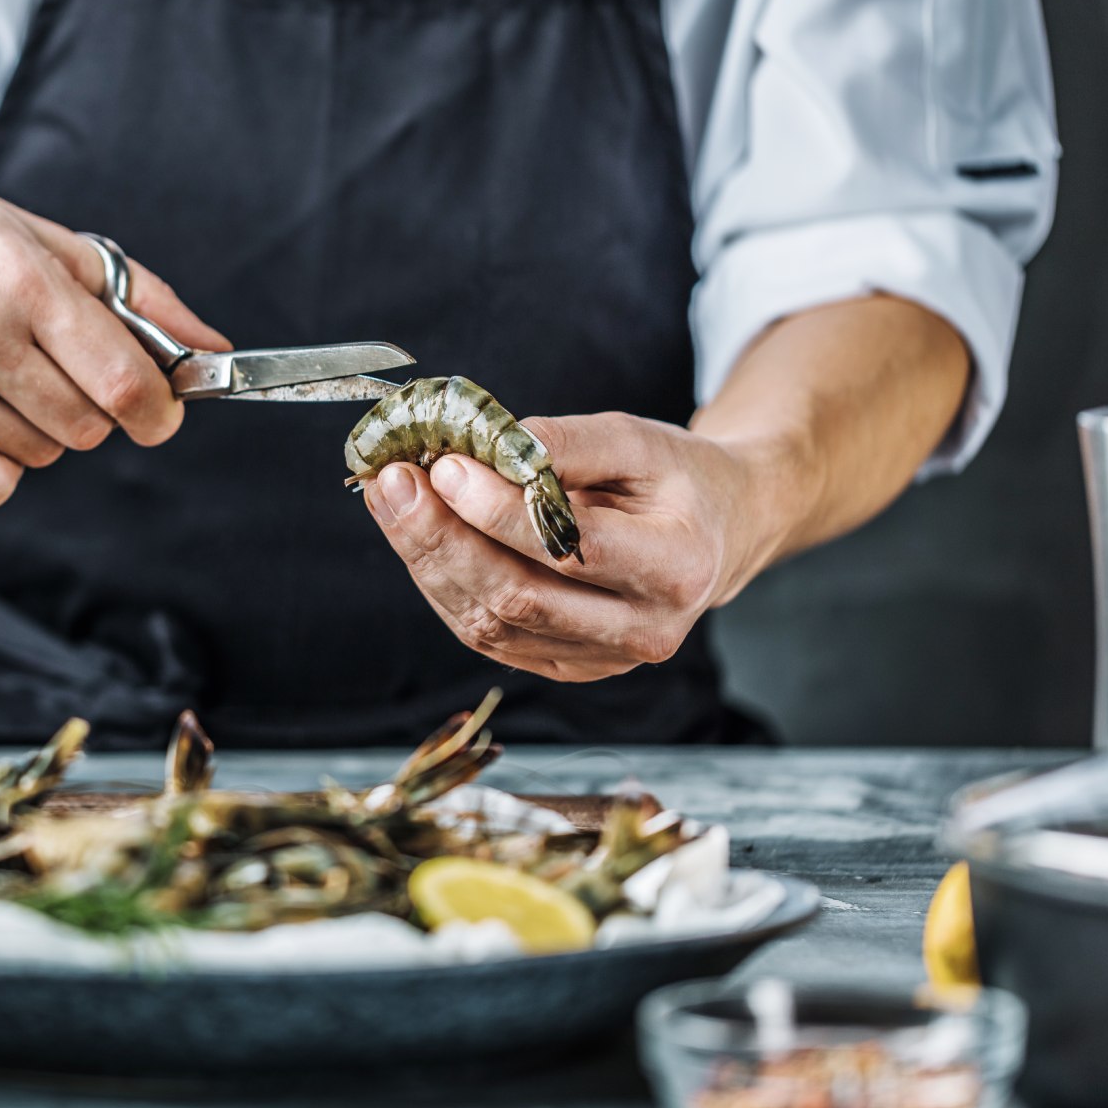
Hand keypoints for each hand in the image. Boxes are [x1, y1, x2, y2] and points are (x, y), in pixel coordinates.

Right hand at [0, 138, 228, 505]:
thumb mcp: (32, 232)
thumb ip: (133, 294)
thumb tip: (212, 348)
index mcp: (18, 276)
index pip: (123, 381)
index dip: (157, 408)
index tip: (158, 410)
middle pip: (87, 426)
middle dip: (88, 404)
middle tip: (45, 362)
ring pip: (40, 456)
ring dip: (36, 427)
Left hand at [363, 413, 798, 680]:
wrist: (715, 534)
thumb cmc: (675, 479)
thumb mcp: (637, 439)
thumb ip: (566, 442)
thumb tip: (488, 444)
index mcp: (676, 566)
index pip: (571, 547)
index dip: (499, 512)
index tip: (445, 466)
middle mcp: (645, 628)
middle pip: (520, 597)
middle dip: (443, 539)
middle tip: (393, 483)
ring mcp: (605, 660)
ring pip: (493, 625)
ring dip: (429, 561)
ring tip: (393, 500)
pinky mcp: (568, 668)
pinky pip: (490, 637)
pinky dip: (445, 585)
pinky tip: (419, 538)